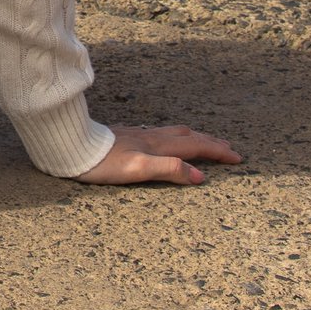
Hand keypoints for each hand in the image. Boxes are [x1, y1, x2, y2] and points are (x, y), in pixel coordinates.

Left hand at [75, 124, 243, 185]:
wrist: (73, 147)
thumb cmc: (103, 163)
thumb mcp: (137, 170)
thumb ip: (168, 170)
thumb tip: (199, 176)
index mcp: (158, 146)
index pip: (195, 147)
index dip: (217, 152)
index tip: (237, 158)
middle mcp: (152, 137)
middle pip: (189, 137)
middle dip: (211, 143)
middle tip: (229, 149)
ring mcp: (140, 135)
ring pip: (175, 133)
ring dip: (195, 137)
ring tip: (206, 140)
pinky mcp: (128, 137)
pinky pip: (161, 134)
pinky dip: (176, 137)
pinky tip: (168, 139)